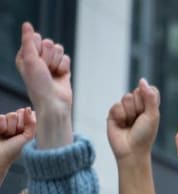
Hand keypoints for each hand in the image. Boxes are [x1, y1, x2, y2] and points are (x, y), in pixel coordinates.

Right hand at [0, 108, 35, 183]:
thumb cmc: (14, 150)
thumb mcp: (28, 137)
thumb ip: (32, 122)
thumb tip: (28, 108)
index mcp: (27, 127)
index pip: (30, 113)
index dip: (28, 121)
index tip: (25, 133)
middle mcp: (17, 123)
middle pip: (21, 112)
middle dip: (18, 125)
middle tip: (15, 135)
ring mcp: (6, 123)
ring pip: (11, 115)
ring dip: (10, 127)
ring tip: (7, 136)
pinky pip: (1, 117)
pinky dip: (1, 126)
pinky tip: (0, 133)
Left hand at [15, 22, 71, 148]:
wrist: (53, 102)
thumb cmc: (38, 84)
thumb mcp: (29, 59)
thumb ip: (28, 40)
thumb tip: (26, 24)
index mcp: (26, 55)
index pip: (36, 37)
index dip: (38, 48)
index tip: (36, 61)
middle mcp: (38, 59)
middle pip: (49, 43)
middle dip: (49, 56)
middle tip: (45, 69)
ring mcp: (51, 63)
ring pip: (59, 49)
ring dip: (56, 62)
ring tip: (52, 73)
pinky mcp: (63, 69)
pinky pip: (67, 58)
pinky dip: (64, 67)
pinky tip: (60, 76)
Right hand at [107, 79, 159, 163]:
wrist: (131, 150)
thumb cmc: (145, 135)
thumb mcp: (152, 115)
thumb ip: (149, 97)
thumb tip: (142, 80)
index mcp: (149, 105)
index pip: (148, 89)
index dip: (147, 97)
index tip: (148, 111)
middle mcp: (137, 105)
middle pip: (136, 92)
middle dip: (138, 107)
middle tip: (139, 120)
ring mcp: (125, 109)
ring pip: (126, 98)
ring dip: (129, 113)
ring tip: (130, 124)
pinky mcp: (114, 114)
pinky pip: (116, 106)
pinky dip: (120, 116)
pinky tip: (122, 125)